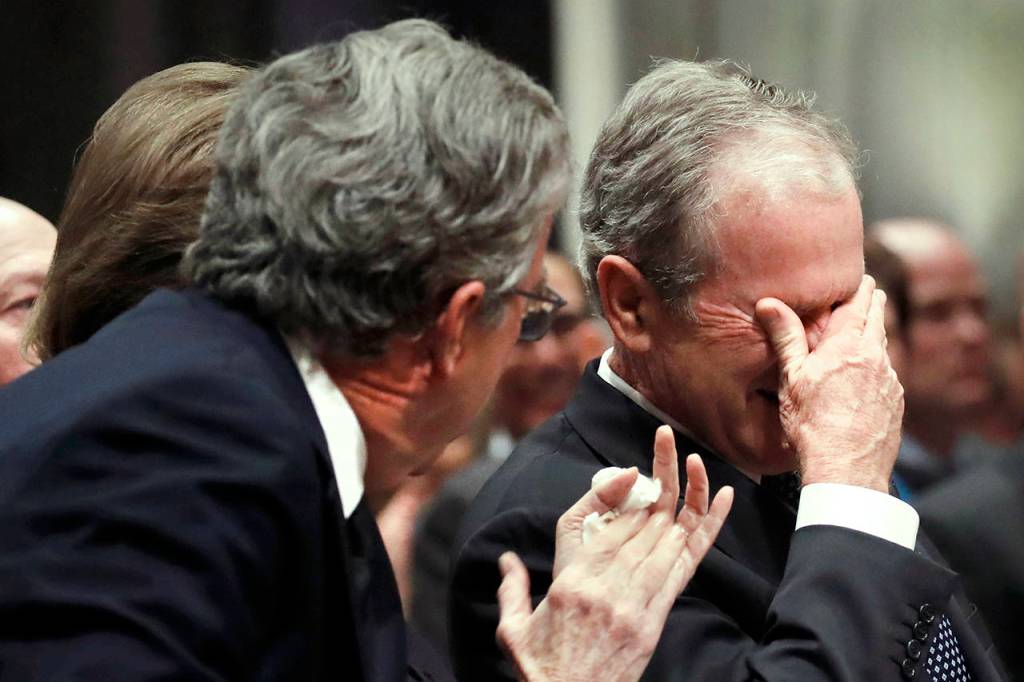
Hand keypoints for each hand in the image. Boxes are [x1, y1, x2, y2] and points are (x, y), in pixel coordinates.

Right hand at [495, 426, 733, 681]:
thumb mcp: (514, 628)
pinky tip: (718, 500)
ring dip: (679, 500)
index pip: (606, 524)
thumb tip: (506, 560)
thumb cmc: (542, 668)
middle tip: (668, 448)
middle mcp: (606, 586)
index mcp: (571, 581)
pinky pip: (684, 569)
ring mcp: (635, 604)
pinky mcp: (654, 621)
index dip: (624, 492)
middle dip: (657, 482)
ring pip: (664, 540)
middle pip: (639, 524)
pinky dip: (703, 533)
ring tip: (691, 464)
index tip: (635, 472)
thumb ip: (512, 587)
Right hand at [755, 275, 903, 492]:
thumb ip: (785, 337)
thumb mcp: (792, 378)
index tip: (859, 278)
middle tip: (869, 292)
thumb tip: (768, 302)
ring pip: (883, 347)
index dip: (858, 288)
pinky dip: (877, 367)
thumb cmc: (813, 426)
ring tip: (865, 332)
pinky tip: (866, 377)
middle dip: (872, 304)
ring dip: (874, 336)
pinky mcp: (896, 402)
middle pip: (878, 319)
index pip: (858, 304)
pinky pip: (887, 375)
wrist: (847, 470)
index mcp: (848, 346)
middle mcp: (875, 358)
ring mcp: (889, 381)